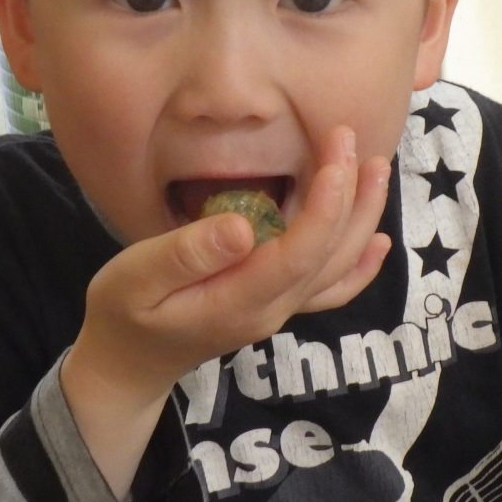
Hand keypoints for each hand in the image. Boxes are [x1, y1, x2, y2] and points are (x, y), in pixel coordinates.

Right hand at [61, 126, 392, 493]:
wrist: (126, 363)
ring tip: (377, 168)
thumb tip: (241, 226)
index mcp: (240, 300)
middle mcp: (271, 309)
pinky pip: (329, 289)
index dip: (325, 205)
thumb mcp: (136, 280)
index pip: (300, 252)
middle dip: (349, 193)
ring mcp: (277, 310)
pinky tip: (378, 242)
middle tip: (349, 137)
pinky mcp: (275, 303)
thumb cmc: (123, 313)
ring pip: (337, 267)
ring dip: (362, 217)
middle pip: (329, 254)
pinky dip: (359, 265)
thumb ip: (186, 255)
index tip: (336, 158)